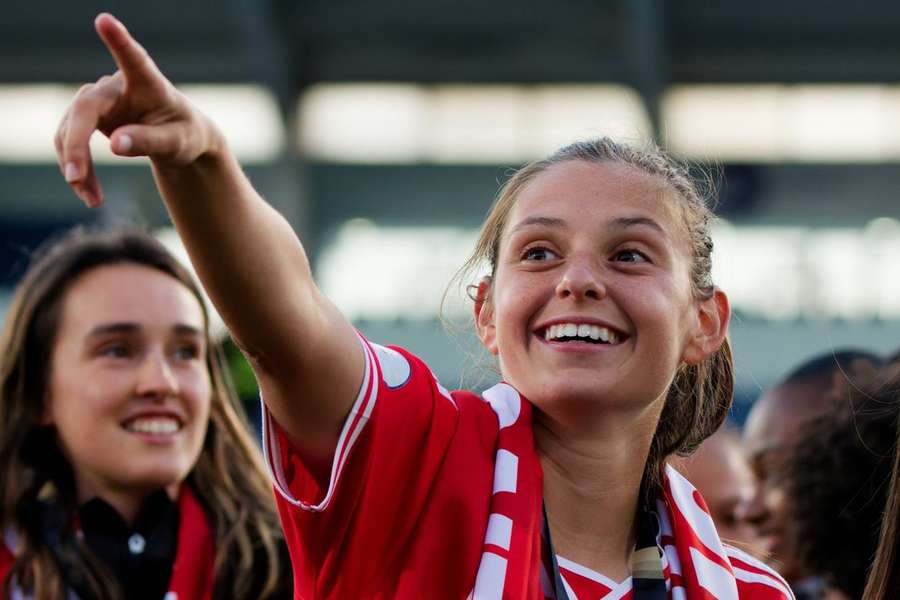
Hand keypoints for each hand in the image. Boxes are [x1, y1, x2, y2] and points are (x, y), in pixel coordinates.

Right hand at [55, 13, 221, 206]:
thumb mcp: (178, 144)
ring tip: (92, 199)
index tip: (104, 20)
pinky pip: (71, 143)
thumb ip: (151, 142)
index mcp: (149, 83)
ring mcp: (98, 100)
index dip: (119, 40)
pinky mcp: (87, 118)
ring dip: (76, 166)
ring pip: (71, 130)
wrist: (181, 141)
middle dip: (77, 145)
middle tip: (76, 178)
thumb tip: (115, 144)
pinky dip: (78, 170)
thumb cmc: (186, 136)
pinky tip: (89, 194)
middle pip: (85, 108)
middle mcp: (116, 86)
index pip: (133, 58)